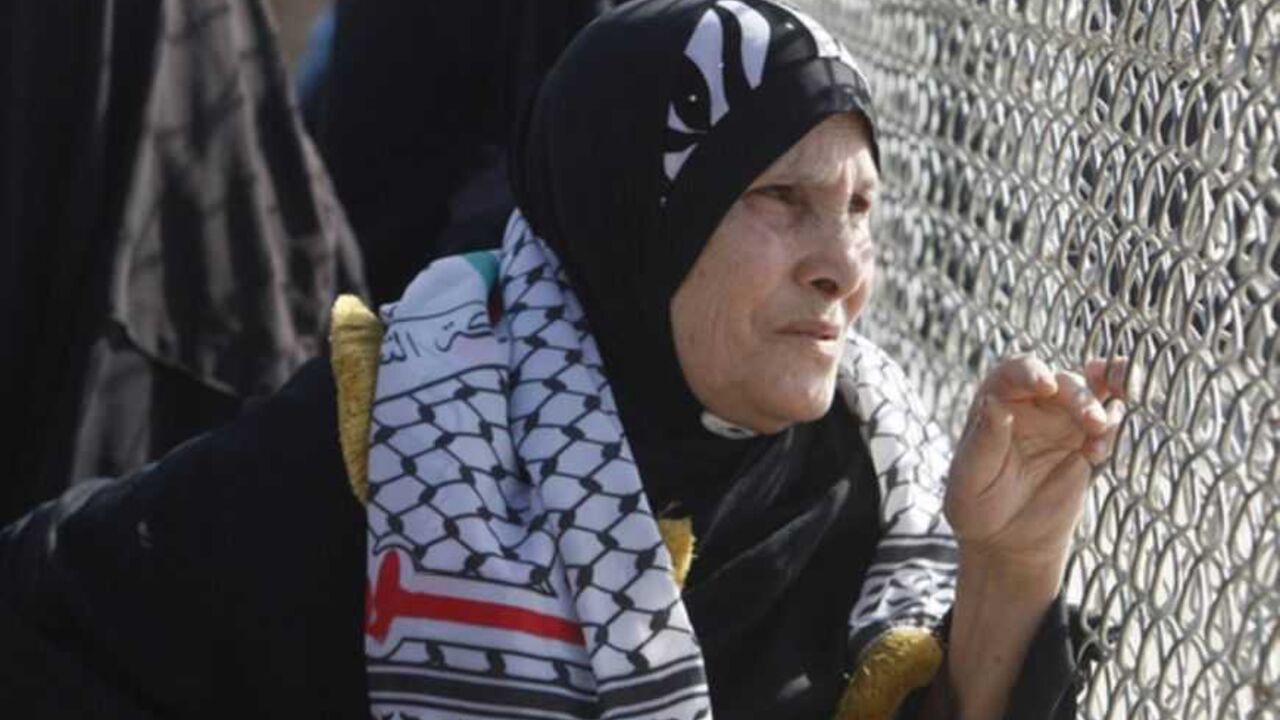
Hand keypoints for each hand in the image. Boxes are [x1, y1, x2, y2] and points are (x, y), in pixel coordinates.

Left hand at [945, 355, 1127, 576]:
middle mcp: (1033, 404)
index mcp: (997, 401)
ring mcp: (1064, 422)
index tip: (1046, 385)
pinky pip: (1108, 426)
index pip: (1016, 372)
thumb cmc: (976, 503)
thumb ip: (984, 439)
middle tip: (1092, 422)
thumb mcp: (970, 476)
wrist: (1006, 539)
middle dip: (1081, 397)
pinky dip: (1111, 431)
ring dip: (1106, 402)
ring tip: (1102, 428)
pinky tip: (1096, 453)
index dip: (1032, 371)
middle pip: (1064, 382)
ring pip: (1095, 393)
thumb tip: (993, 403)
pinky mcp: (1087, 445)